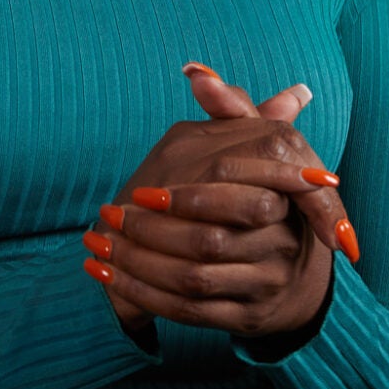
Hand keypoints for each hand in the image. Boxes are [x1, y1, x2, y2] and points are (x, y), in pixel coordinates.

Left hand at [81, 62, 360, 341]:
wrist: (285, 267)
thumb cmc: (261, 191)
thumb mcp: (253, 144)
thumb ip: (229, 108)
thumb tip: (197, 71)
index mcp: (291, 195)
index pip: (240, 196)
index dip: (189, 197)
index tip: (141, 193)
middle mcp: (289, 244)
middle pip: (210, 241)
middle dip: (151, 232)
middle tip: (108, 216)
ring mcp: (270, 283)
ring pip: (194, 279)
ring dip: (138, 264)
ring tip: (96, 246)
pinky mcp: (249, 317)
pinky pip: (189, 311)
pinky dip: (142, 295)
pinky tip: (106, 278)